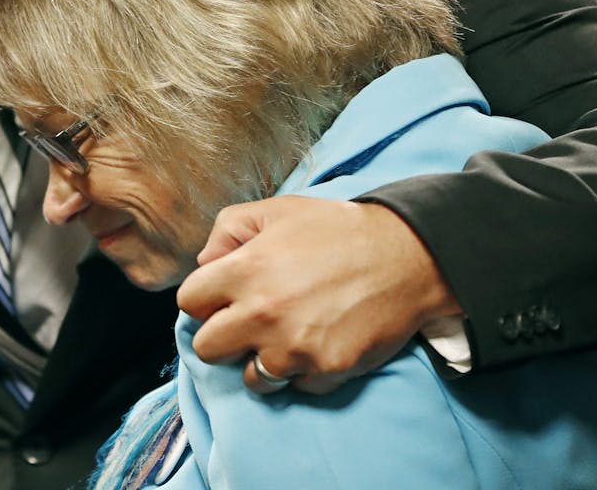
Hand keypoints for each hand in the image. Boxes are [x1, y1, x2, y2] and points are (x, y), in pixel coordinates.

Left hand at [176, 195, 459, 394]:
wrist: (408, 256)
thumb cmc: (339, 229)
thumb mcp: (278, 210)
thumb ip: (228, 229)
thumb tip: (204, 262)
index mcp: (245, 271)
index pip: (189, 302)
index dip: (206, 298)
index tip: (225, 297)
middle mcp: (262, 314)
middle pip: (207, 349)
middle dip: (223, 336)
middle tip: (249, 321)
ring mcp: (294, 347)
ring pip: (250, 378)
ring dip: (262, 360)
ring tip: (287, 335)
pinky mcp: (326, 370)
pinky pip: (297, 385)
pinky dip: (305, 370)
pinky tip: (321, 340)